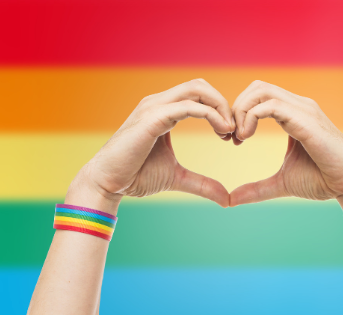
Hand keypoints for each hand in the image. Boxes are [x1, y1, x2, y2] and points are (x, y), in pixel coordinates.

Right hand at [67, 79, 234, 211]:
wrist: (107, 184)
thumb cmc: (136, 177)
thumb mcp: (177, 178)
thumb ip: (202, 184)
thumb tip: (226, 199)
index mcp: (164, 111)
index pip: (199, 95)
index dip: (220, 110)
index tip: (231, 136)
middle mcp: (158, 103)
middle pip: (200, 85)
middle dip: (223, 104)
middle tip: (235, 131)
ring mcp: (154, 107)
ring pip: (196, 89)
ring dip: (220, 107)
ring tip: (230, 131)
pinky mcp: (152, 118)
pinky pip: (188, 106)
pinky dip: (210, 115)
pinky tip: (222, 132)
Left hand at [229, 81, 342, 211]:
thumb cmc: (323, 180)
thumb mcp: (281, 183)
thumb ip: (257, 188)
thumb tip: (231, 200)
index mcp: (293, 114)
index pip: (258, 96)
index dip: (239, 113)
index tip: (232, 140)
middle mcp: (298, 106)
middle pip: (257, 87)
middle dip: (236, 108)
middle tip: (230, 136)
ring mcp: (303, 110)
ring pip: (261, 90)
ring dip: (241, 111)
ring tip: (238, 137)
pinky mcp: (306, 120)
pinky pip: (271, 105)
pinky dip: (251, 117)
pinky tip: (246, 138)